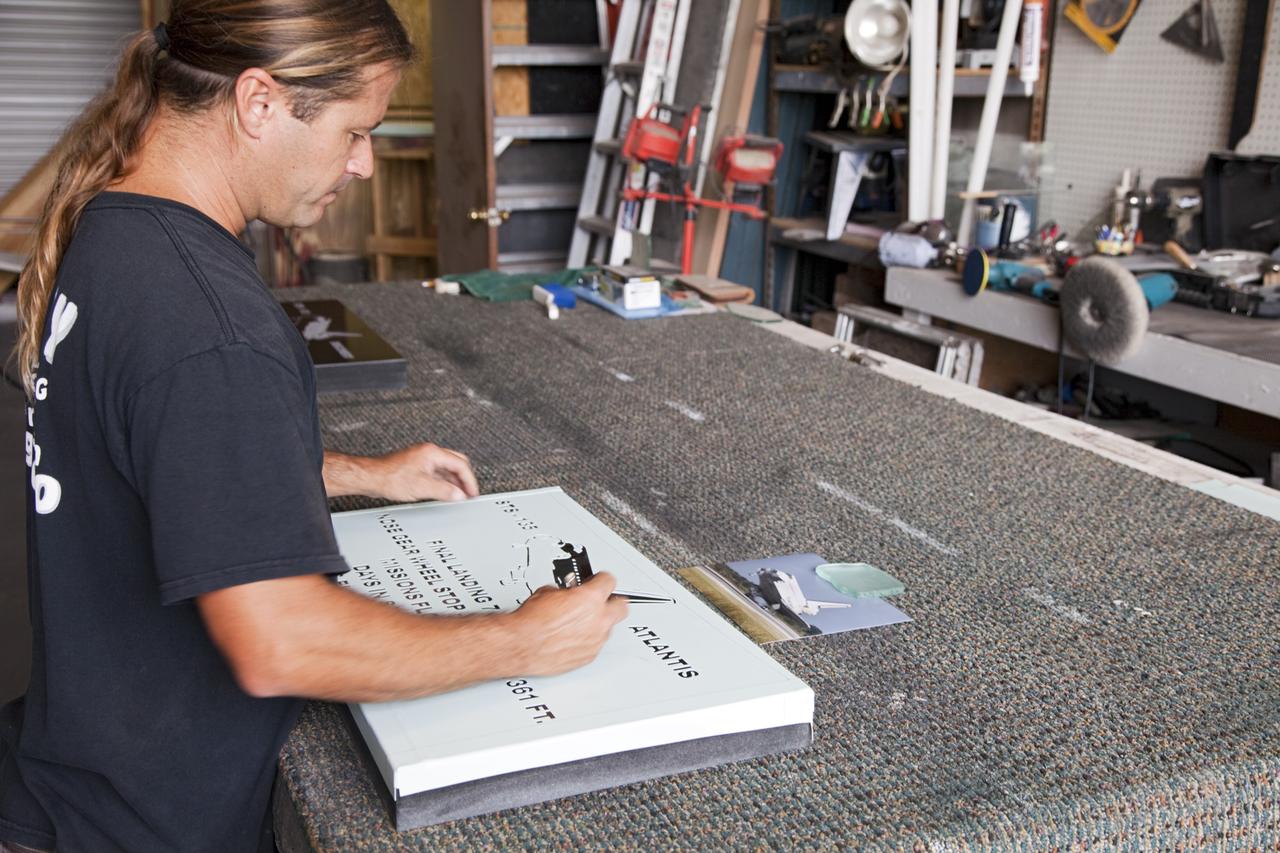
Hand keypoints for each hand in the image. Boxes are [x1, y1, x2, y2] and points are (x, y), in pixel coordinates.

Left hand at [370, 442, 479, 502]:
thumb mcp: (423, 487)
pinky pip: (436, 472)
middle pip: (456, 462)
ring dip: (454, 480)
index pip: (460, 464)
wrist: (372, 478)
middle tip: (469, 492)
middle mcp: (428, 453)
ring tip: (457, 494)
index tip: (472, 492)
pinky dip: (443, 481)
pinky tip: (443, 491)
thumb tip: (459, 495)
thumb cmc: (390, 478)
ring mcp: (422, 459)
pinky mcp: (416, 466)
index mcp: (433, 453)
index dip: (469, 480)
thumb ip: (444, 491)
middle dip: (464, 478)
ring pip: (446, 467)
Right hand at [511, 573, 628, 675]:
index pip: (609, 581)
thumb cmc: (532, 621)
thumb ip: (567, 591)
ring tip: (583, 622)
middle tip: (603, 600)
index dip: (602, 580)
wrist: (521, 645)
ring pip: (609, 628)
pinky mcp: (589, 657)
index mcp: (591, 598)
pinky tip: (575, 638)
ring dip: (600, 623)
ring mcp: (596, 640)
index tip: (598, 581)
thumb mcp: (548, 592)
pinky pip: (596, 645)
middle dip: (613, 602)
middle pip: (622, 606)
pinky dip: (589, 640)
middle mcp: (599, 619)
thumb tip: (568, 593)